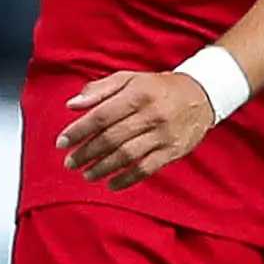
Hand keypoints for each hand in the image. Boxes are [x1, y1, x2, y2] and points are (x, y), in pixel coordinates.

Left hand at [56, 68, 218, 188]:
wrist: (202, 95)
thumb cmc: (158, 87)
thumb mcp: (130, 79)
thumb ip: (99, 90)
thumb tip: (71, 105)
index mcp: (138, 93)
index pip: (101, 115)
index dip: (79, 130)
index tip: (61, 143)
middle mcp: (151, 114)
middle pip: (111, 138)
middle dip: (86, 152)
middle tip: (69, 162)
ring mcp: (164, 134)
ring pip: (127, 155)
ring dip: (102, 168)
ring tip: (86, 174)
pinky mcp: (173, 151)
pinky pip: (146, 169)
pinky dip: (126, 179)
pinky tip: (111, 184)